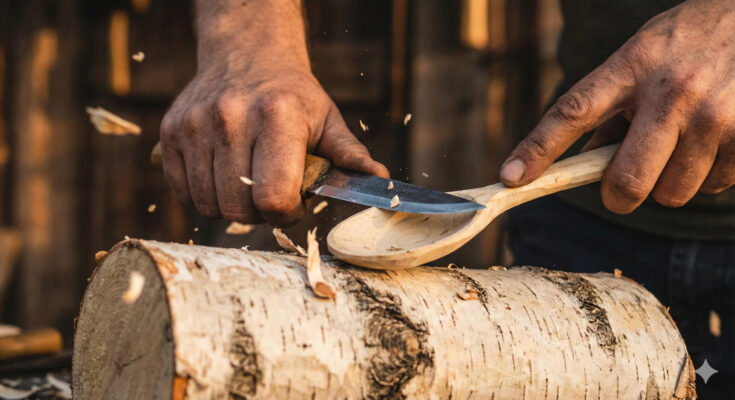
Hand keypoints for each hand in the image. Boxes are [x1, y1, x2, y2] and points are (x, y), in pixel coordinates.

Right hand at [160, 0, 387, 226]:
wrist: (245, 55)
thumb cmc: (292, 95)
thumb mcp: (327, 119)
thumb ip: (350, 155)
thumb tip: (381, 182)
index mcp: (277, 117)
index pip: (273, 196)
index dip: (286, 213)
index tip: (292, 203)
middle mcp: (230, 118)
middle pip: (239, 208)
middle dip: (260, 214)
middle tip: (271, 193)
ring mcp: (194, 126)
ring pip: (208, 205)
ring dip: (231, 207)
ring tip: (248, 183)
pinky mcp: (169, 133)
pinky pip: (183, 193)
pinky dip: (204, 196)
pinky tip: (222, 176)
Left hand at [500, 0, 734, 213]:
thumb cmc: (693, 42)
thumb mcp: (643, 55)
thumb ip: (612, 105)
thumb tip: (586, 161)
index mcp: (633, 65)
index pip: (573, 111)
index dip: (538, 149)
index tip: (511, 177)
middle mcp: (672, 90)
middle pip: (627, 180)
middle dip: (620, 195)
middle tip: (624, 185)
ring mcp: (714, 114)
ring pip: (672, 193)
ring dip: (670, 182)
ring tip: (685, 141)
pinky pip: (713, 186)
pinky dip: (709, 175)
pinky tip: (716, 139)